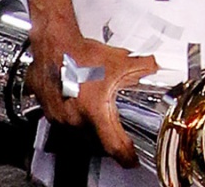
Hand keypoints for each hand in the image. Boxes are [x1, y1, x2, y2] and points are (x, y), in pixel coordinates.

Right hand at [24, 32, 159, 163]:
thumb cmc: (81, 53)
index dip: (125, 156)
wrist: (54, 43)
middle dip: (107, 138)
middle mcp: (74, 118)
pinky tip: (80, 102)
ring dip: (89, 127)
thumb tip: (156, 67)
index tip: (131, 160)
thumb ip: (143, 67)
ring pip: (78, 132)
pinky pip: (63, 121)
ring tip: (98, 114)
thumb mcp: (120, 61)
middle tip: (116, 131)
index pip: (112, 145)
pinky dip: (73, 117)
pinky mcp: (48, 110)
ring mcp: (58, 116)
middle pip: (95, 141)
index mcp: (94, 111)